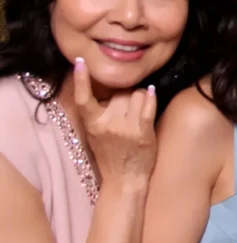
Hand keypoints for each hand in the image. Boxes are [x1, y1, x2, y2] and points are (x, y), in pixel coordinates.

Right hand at [73, 57, 157, 184]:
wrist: (124, 180)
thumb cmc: (111, 156)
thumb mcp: (95, 134)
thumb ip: (98, 114)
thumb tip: (107, 89)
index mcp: (92, 124)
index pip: (83, 98)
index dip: (81, 79)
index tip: (80, 62)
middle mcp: (107, 123)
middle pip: (120, 91)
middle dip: (125, 95)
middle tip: (127, 110)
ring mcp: (125, 127)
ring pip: (136, 94)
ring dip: (140, 98)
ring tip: (137, 113)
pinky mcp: (142, 131)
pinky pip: (148, 104)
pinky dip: (150, 97)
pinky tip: (151, 93)